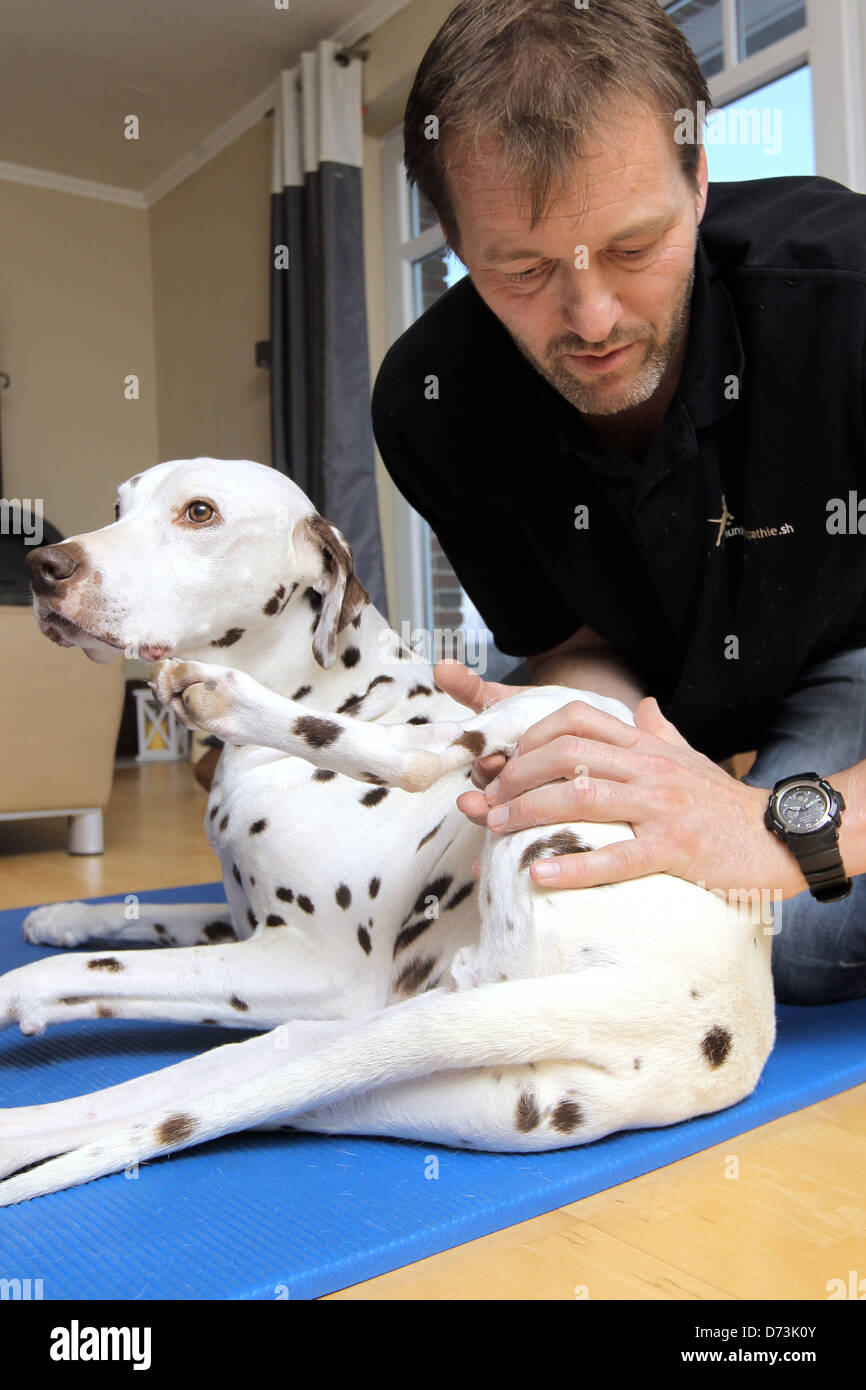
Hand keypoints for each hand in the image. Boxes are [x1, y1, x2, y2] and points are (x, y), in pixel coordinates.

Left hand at [433, 660, 799, 897]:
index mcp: (645, 747)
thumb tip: (642, 703)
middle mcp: (648, 769)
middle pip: (568, 755)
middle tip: (489, 801)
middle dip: (518, 775)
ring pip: (583, 798)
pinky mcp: (676, 848)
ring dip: (531, 812)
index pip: (577, 720)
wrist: (779, 837)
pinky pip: (618, 856)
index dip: (532, 736)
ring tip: (497, 829)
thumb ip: (659, 732)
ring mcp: (661, 808)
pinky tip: (541, 874)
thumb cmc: (725, 804)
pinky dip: (575, 866)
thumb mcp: (690, 759)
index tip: (506, 762)